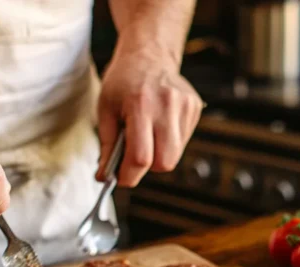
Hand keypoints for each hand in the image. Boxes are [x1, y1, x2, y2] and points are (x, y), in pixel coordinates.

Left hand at [97, 47, 201, 186]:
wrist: (148, 53)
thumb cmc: (123, 81)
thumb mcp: (106, 109)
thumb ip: (106, 145)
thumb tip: (104, 176)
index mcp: (140, 105)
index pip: (140, 157)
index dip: (129, 175)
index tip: (120, 179)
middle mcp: (167, 105)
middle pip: (164, 163)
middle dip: (147, 168)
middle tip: (134, 157)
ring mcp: (185, 106)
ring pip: (175, 155)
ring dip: (159, 155)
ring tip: (147, 135)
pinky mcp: (195, 108)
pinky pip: (183, 141)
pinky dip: (169, 142)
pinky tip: (160, 125)